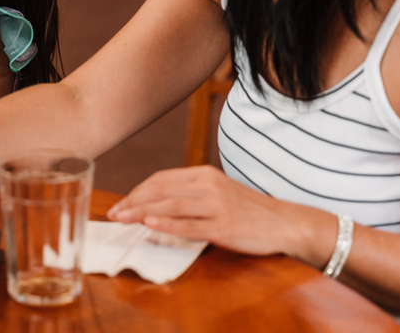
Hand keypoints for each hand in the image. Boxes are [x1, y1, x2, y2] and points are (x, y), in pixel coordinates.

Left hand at [107, 165, 336, 264]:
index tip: (121, 203)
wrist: (286, 223)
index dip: (137, 191)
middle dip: (133, 202)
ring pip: (170, 206)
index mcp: (204, 174)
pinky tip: (150, 226)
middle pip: (160, 191)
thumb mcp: (217, 192)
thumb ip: (189, 193)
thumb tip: (154, 204)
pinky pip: (190, 225)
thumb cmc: (248, 210)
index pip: (160, 179)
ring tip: (123, 218)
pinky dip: (168, 225)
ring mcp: (216, 205)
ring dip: (142, 212)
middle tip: (113, 213)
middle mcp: (208, 185)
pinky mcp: (224, 226)